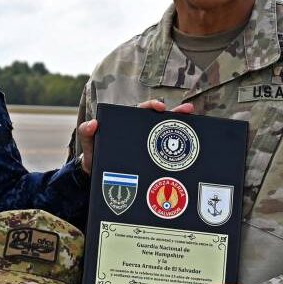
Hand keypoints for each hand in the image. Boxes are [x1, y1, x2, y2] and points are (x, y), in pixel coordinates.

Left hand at [78, 101, 193, 174]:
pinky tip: (191, 151)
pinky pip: (165, 154)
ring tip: (195, 123)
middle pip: (159, 119)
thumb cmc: (94, 157)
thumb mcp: (89, 145)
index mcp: (127, 123)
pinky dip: (179, 151)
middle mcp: (140, 132)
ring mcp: (147, 145)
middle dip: (175, 113)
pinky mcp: (151, 158)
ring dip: (181, 128)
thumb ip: (87, 134)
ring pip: (166, 134)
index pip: (141, 110)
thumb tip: (93, 123)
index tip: (159, 108)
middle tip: (187, 110)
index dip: (151, 106)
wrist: (98, 177)